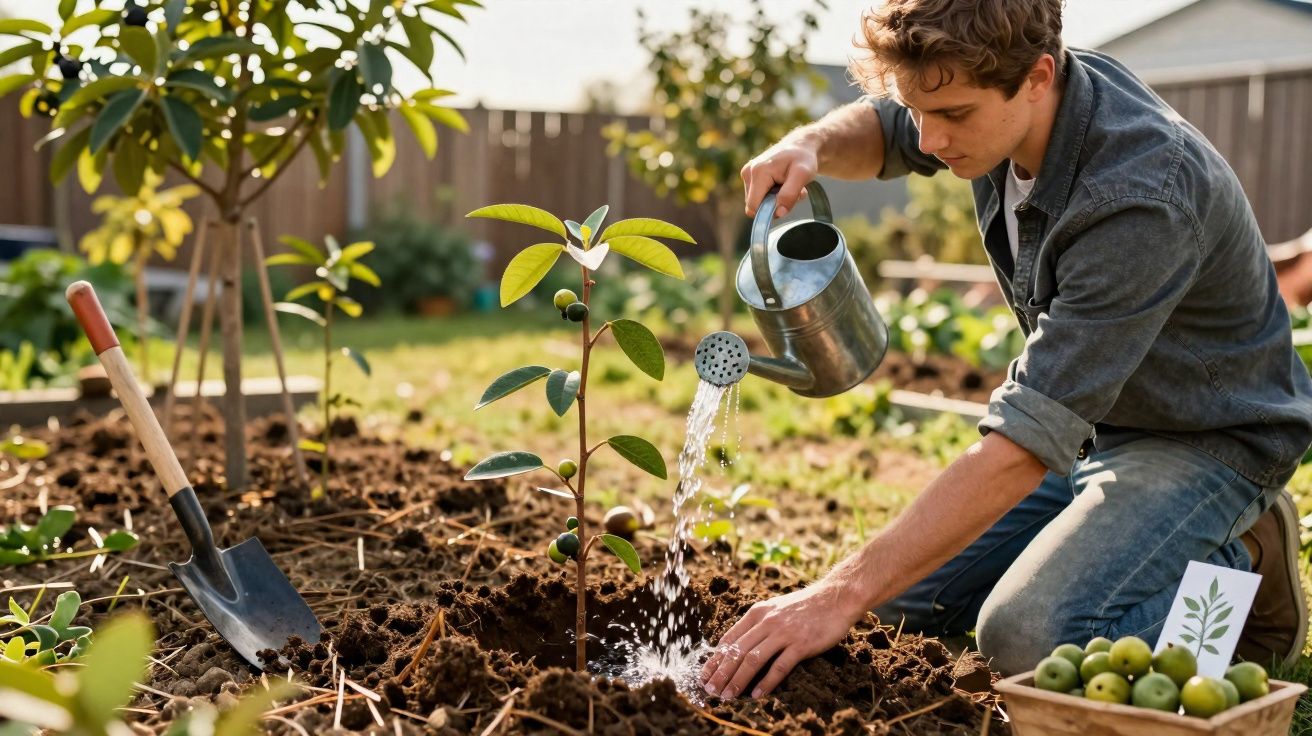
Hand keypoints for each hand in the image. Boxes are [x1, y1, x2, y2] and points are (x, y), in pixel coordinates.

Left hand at [699, 579, 862, 698]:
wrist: (836, 597)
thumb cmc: (805, 606)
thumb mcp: (775, 608)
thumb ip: (758, 624)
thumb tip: (739, 645)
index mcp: (757, 612)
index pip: (729, 638)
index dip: (715, 659)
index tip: (705, 675)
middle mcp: (767, 621)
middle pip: (737, 651)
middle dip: (721, 673)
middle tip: (711, 690)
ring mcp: (784, 632)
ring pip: (753, 659)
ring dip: (738, 679)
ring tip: (729, 695)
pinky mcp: (801, 644)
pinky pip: (779, 666)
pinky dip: (767, 682)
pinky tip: (757, 694)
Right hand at [740, 139, 818, 219]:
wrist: (801, 145)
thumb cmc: (803, 158)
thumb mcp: (802, 175)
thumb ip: (790, 194)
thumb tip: (779, 213)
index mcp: (758, 172)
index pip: (753, 206)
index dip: (769, 211)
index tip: (787, 203)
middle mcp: (748, 173)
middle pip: (755, 206)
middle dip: (774, 205)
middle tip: (791, 192)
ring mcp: (747, 174)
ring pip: (757, 202)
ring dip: (774, 200)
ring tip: (788, 186)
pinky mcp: (750, 176)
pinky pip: (758, 196)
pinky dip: (771, 195)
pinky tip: (782, 184)